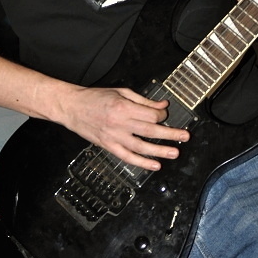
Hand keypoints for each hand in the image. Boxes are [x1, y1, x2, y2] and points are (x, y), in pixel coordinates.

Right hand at [57, 84, 188, 170]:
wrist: (72, 107)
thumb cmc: (95, 98)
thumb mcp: (121, 92)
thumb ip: (143, 100)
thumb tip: (162, 105)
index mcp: (124, 106)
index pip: (151, 114)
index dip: (162, 114)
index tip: (165, 114)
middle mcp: (120, 123)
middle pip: (150, 130)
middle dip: (170, 134)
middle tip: (184, 137)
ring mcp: (114, 137)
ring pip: (141, 147)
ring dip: (160, 151)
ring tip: (174, 152)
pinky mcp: (108, 146)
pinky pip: (128, 157)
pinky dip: (142, 162)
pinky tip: (154, 165)